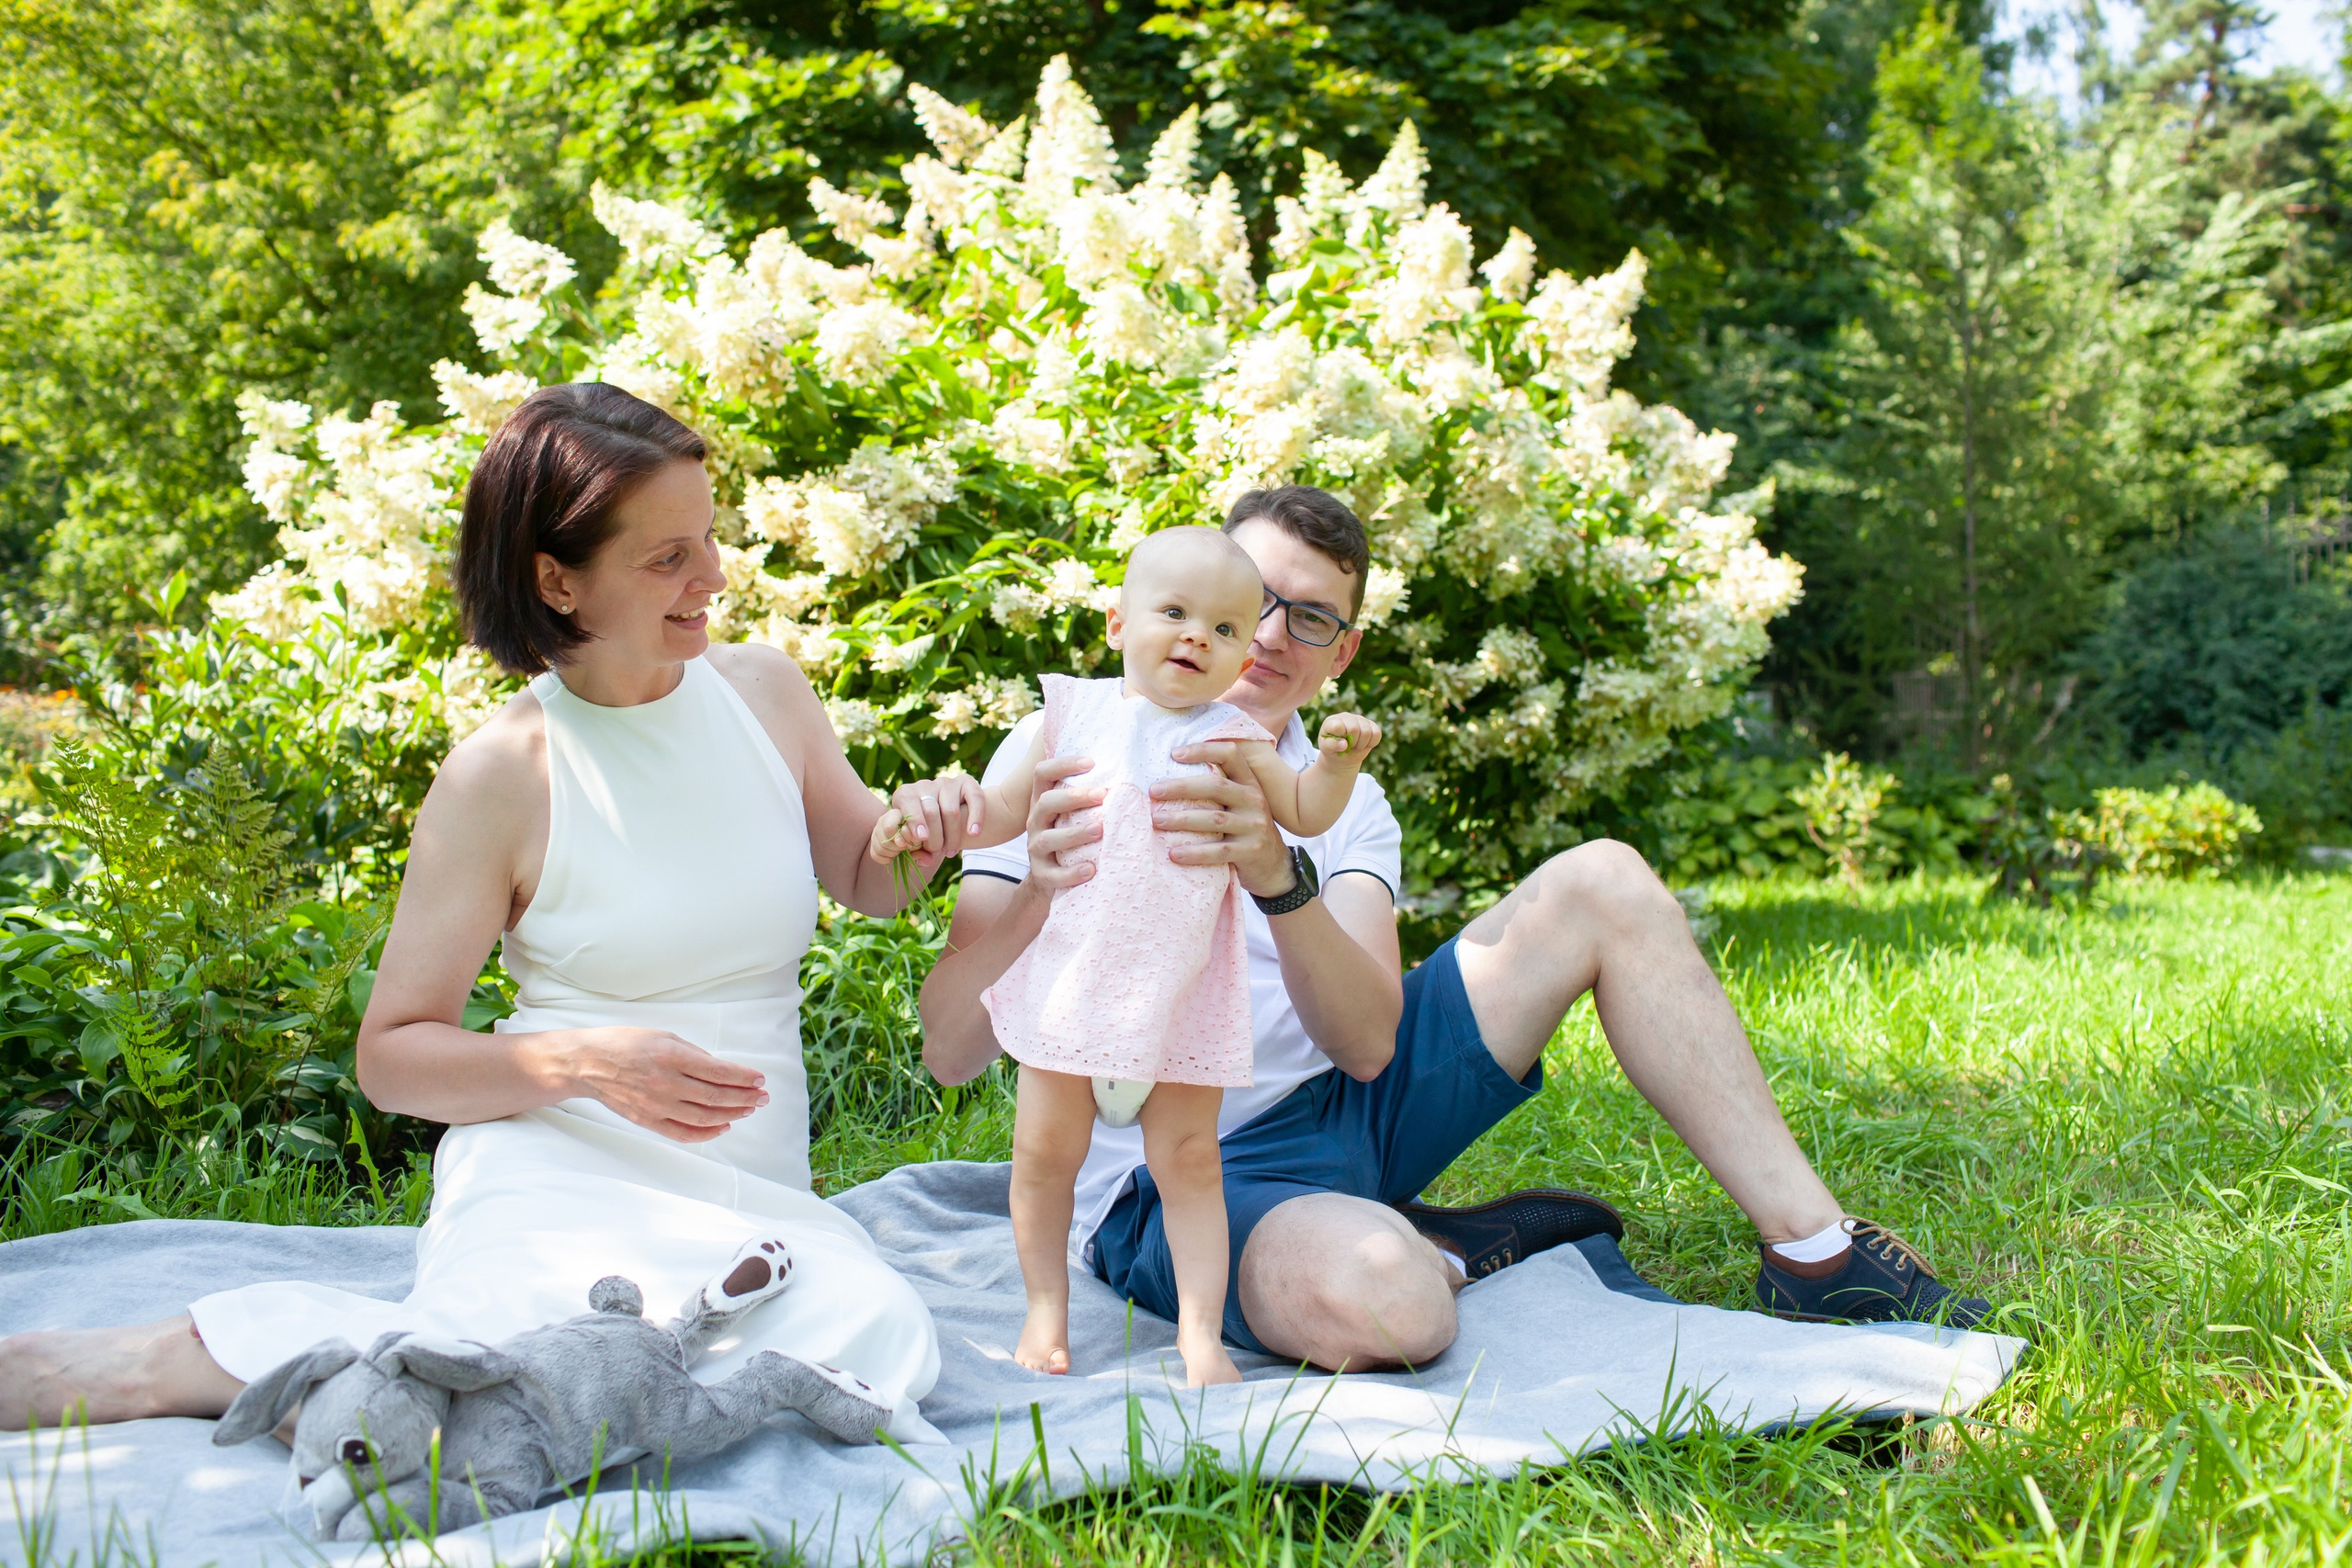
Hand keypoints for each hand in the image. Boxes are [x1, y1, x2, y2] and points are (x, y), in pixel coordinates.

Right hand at [548, 1027, 769, 1142]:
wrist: (587, 1063)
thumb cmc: (627, 1044)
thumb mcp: (664, 1036)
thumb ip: (694, 1054)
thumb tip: (722, 1070)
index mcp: (671, 1056)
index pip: (718, 1071)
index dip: (743, 1077)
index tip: (760, 1079)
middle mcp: (665, 1082)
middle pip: (716, 1096)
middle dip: (745, 1097)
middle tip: (763, 1098)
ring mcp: (655, 1105)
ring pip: (704, 1116)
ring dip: (732, 1114)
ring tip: (749, 1110)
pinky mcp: (646, 1120)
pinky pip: (682, 1133)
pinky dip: (706, 1133)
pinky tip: (723, 1126)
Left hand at [876, 772, 984, 866]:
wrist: (941, 820)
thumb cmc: (921, 833)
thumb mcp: (911, 840)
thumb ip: (915, 850)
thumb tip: (927, 859)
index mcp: (904, 795)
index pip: (908, 801)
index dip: (915, 819)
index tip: (922, 837)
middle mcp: (924, 785)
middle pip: (931, 810)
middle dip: (935, 836)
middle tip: (936, 852)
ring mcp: (945, 783)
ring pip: (951, 810)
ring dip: (952, 835)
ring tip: (950, 852)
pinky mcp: (966, 782)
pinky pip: (975, 798)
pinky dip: (976, 817)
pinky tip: (974, 833)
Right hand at [1025, 755, 1102, 892]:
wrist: (1051, 876)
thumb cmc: (1072, 835)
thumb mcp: (1072, 812)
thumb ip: (1088, 795)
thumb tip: (1128, 770)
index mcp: (1044, 800)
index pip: (1043, 773)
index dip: (1063, 764)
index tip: (1091, 762)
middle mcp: (1036, 820)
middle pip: (1046, 802)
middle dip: (1074, 797)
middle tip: (1102, 794)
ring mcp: (1036, 847)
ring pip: (1049, 839)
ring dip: (1075, 833)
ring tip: (1100, 830)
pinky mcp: (1042, 874)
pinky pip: (1053, 875)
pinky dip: (1072, 872)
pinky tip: (1091, 869)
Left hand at [1156, 741, 1295, 897]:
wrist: (1274, 866)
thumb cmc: (1245, 829)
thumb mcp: (1240, 804)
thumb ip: (1219, 790)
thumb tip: (1170, 776)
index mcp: (1249, 783)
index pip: (1230, 755)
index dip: (1203, 750)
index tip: (1174, 754)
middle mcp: (1254, 800)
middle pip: (1216, 786)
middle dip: (1181, 787)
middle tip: (1153, 791)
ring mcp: (1254, 826)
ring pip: (1214, 819)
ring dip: (1181, 820)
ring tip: (1157, 821)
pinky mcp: (1250, 851)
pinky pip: (1218, 851)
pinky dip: (1194, 853)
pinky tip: (1174, 854)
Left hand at [1317, 712, 1381, 765]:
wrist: (1343, 756)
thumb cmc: (1333, 751)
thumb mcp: (1326, 749)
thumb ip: (1330, 745)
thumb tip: (1344, 744)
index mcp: (1332, 721)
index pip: (1337, 726)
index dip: (1340, 739)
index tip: (1339, 746)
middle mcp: (1346, 717)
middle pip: (1354, 729)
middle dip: (1352, 744)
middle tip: (1348, 748)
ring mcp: (1359, 719)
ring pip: (1367, 732)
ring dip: (1361, 745)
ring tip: (1355, 747)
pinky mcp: (1371, 724)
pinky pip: (1377, 734)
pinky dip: (1371, 743)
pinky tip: (1364, 744)